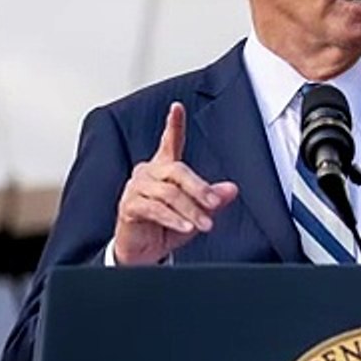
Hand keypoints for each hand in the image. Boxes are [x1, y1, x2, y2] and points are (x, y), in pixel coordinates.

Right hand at [112, 102, 238, 264]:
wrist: (142, 252)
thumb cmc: (166, 227)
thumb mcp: (196, 213)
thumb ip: (212, 199)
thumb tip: (231, 189)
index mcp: (164, 169)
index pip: (169, 142)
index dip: (173, 125)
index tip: (177, 107)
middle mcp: (148, 173)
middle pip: (177, 170)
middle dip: (199, 188)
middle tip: (215, 203)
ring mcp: (136, 189)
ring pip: (168, 193)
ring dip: (190, 210)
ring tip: (205, 225)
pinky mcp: (129, 207)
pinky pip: (154, 209)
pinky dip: (173, 218)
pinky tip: (185, 227)